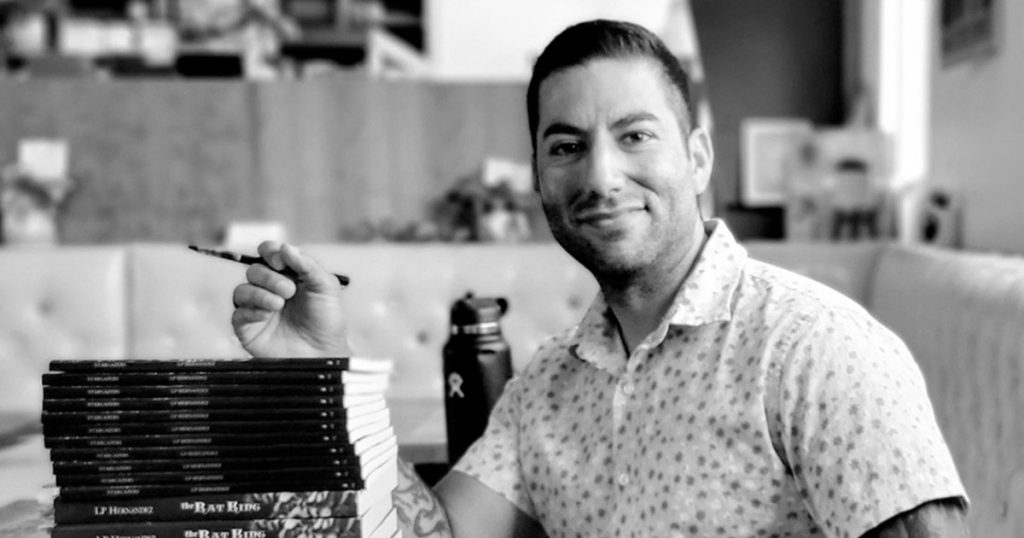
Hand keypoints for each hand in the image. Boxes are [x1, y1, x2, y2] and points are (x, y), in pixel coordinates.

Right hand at [231, 241, 350, 357]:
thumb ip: (307, 265)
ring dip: (260, 293)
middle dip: (270, 277)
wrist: (323, 353)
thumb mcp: (326, 288)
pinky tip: (267, 314)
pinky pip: (238, 313)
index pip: (269, 254)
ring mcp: (258, 309)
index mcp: (289, 275)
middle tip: (289, 291)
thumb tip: (286, 246)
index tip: (281, 260)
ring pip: (242, 290)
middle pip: (254, 270)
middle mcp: (270, 289)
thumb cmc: (327, 322)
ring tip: (280, 304)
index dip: (270, 252)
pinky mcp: (248, 328)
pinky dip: (251, 310)